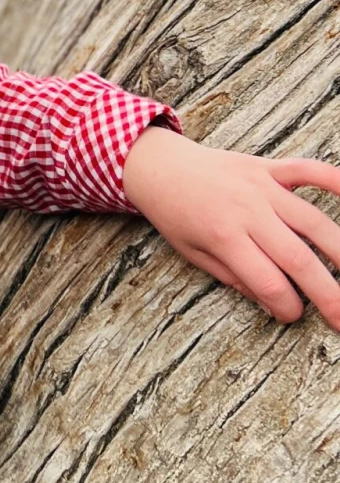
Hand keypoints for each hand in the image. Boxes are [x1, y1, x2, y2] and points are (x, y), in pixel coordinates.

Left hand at [122, 126, 339, 326]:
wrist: (159, 166)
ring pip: (314, 222)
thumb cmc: (175, 214)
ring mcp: (261, 186)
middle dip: (328, 293)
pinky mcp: (268, 167)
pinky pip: (308, 171)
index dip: (287, 306)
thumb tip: (273, 302)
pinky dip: (335, 181)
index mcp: (224, 237)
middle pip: (298, 258)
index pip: (268, 282)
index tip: (292, 316)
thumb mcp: (193, 254)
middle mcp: (247, 211)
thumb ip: (234, 278)